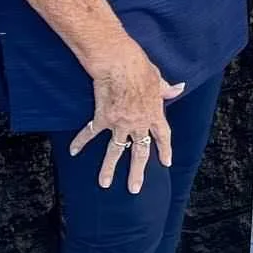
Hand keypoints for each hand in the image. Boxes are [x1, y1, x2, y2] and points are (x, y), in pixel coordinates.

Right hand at [69, 41, 184, 192]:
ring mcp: (120, 123)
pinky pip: (90, 132)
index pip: (163, 135)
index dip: (165, 149)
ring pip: (115, 150)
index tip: (166, 163)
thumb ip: (166, 89)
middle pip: (140, 152)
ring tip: (104, 184)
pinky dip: (80, 141)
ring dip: (108, 168)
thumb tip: (179, 87)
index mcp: (155, 113)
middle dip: (137, 172)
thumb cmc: (140, 67)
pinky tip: (73, 151)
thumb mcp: (158, 78)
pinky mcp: (103, 117)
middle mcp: (138, 123)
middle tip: (134, 188)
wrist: (120, 63)